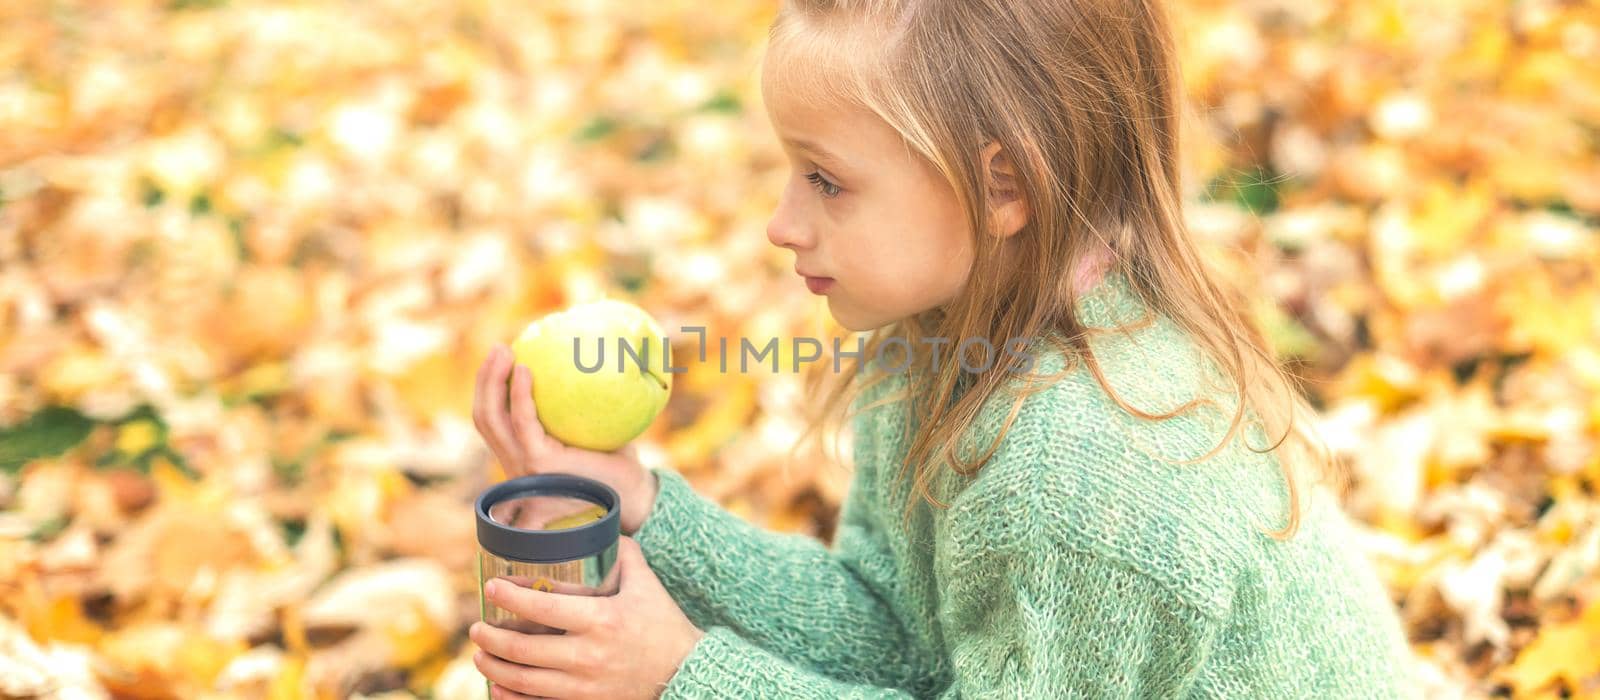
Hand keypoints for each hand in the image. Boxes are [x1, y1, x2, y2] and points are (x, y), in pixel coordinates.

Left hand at [470, 536, 702, 699]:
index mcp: (601, 620)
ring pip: (524, 680)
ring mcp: (585, 685)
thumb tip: (600, 528)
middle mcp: (588, 655)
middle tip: (476, 628)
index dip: (510, 597)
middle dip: (490, 638)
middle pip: (523, 649)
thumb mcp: (646, 584)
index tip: (491, 588)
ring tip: (480, 654)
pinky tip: (498, 686)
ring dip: (494, 667)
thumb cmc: (663, 624)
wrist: (684, 672)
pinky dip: (512, 697)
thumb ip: (622, 554)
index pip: (543, 607)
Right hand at [473, 344, 658, 533]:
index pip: (493, 421)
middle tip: (499, 348)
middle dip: (484, 379)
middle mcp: (516, 463)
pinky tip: (524, 370)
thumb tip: (570, 355)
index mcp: (522, 456)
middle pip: (484, 418)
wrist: (633, 490)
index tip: (500, 357)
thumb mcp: (588, 426)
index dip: (487, 389)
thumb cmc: (616, 458)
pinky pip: (522, 422)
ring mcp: (524, 466)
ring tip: (505, 352)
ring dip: (492, 380)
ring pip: (491, 419)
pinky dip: (519, 394)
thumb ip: (572, 403)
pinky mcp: (539, 463)